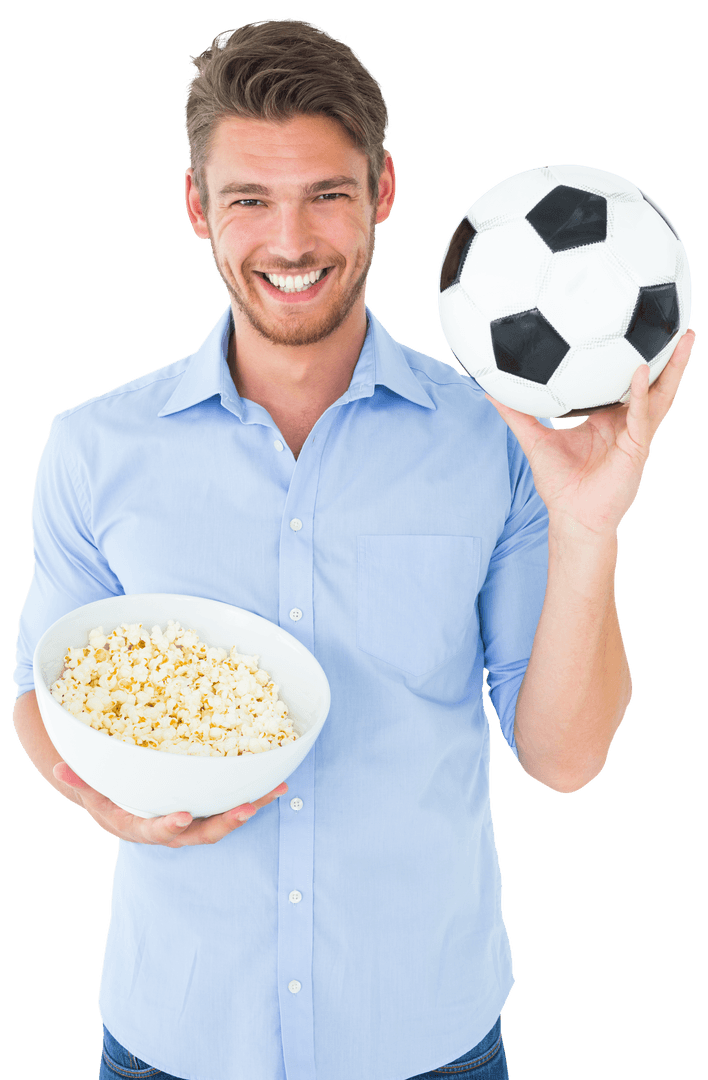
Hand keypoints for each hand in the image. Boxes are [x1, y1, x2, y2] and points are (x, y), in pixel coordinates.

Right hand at [52, 761, 287, 846]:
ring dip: (251, 807)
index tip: (180, 817)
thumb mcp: (90, 788)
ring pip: (224, 819)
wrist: (123, 804)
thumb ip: (79, 779)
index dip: (168, 827)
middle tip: (247, 809)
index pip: (155, 831)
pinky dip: (254, 796)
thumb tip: (60, 768)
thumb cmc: (106, 793)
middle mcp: (172, 830)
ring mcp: (193, 822)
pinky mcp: (208, 810)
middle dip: (226, 822)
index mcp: (141, 826)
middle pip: (202, 832)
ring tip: (275, 792)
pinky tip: (277, 783)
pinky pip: (232, 804)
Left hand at [484, 331, 695, 538]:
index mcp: (605, 419)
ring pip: (659, 395)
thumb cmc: (559, 485)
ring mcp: (635, 434)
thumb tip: (490, 392)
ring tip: (684, 339)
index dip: (627, 359)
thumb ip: (516, 415)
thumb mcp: (534, 440)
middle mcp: (624, 423)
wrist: (572, 517)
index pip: (619, 383)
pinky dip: (641, 393)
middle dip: (665, 356)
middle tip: (674, 323)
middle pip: (650, 383)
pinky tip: (640, 371)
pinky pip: (640, 415)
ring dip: (673, 368)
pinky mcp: (637, 448)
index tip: (629, 328)